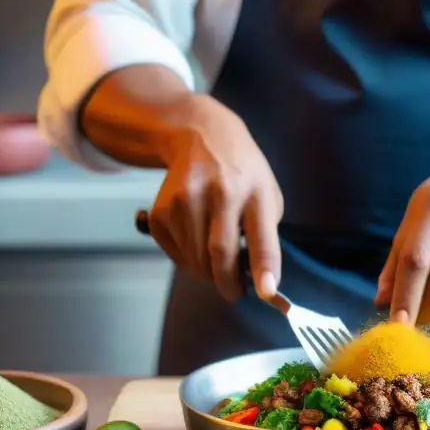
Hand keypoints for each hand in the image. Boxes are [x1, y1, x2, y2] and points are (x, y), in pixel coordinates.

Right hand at [146, 95, 282, 300]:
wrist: (200, 136)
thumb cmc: (242, 174)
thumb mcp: (267, 194)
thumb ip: (265, 234)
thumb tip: (259, 281)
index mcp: (255, 193)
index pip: (262, 237)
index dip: (264, 269)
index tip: (268, 293)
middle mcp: (220, 193)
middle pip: (220, 255)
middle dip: (228, 284)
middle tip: (234, 291)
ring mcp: (185, 199)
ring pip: (195, 260)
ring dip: (207, 271)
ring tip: (215, 255)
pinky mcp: (161, 208)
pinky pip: (174, 253)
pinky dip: (187, 258)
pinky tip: (195, 237)